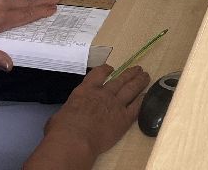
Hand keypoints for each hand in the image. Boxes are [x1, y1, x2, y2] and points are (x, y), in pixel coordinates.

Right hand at [34, 64, 149, 168]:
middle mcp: (103, 94)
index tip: (111, 68)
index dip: (107, 69)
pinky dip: (142, 100)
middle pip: (120, 79)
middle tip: (137, 69)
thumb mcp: (61, 113)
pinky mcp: (124, 118)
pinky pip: (136, 106)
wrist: (75, 139)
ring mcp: (116, 105)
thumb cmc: (62, 128)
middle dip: (129, 73)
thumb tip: (65, 116)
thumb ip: (70, 110)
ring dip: (139, 81)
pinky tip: (146, 96)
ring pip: (131, 89)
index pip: (99, 73)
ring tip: (145, 76)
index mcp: (86, 90)